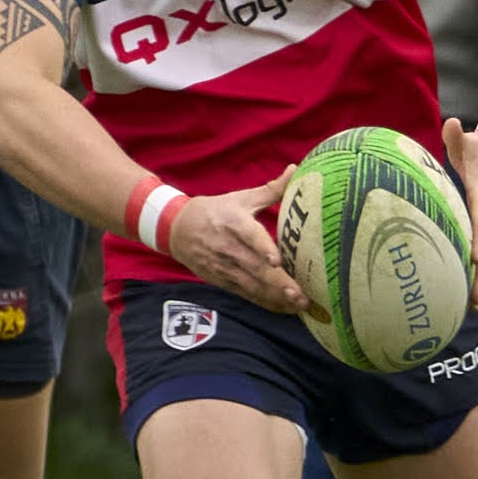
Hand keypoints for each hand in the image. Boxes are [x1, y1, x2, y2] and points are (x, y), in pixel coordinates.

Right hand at [168, 171, 304, 313]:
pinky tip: (285, 309)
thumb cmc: (215, 211)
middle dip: (278, 283)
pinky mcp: (222, 281)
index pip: (250, 236)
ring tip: (299, 304)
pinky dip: (266, 303)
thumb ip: (271, 189)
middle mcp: (228, 247)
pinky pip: (247, 294)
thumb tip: (294, 169)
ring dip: (276, 297)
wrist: (176, 229)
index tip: (276, 260)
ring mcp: (224, 267)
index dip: (263, 248)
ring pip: (252, 285)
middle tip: (301, 293)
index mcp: (234, 222)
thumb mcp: (240, 198)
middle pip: (255, 268)